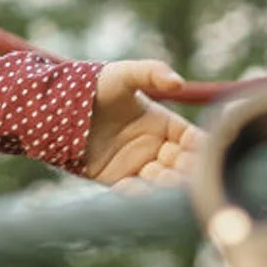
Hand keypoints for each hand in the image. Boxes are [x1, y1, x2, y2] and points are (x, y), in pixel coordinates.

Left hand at [82, 60, 201, 190]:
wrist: (59, 107)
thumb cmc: (97, 86)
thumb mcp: (125, 74)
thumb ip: (152, 72)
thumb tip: (179, 82)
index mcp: (163, 122)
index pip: (191, 138)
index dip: (200, 146)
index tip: (207, 153)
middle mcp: (154, 145)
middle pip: (180, 163)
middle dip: (189, 170)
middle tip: (195, 177)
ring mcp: (136, 164)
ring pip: (161, 180)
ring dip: (169, 185)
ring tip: (172, 187)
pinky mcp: (115, 179)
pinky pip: (133, 191)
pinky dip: (141, 194)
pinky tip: (145, 194)